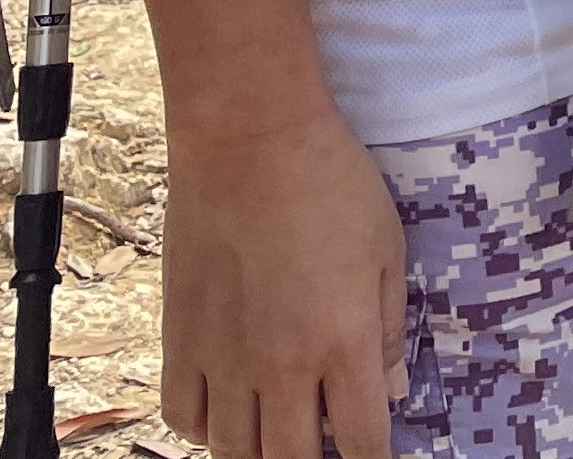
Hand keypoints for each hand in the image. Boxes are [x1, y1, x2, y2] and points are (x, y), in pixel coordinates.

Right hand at [158, 103, 405, 458]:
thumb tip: (393, 392)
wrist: (250, 145)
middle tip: (327, 443)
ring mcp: (224, 360)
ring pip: (235, 452)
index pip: (362, 441)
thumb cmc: (331, 185)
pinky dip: (206, 430)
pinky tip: (229, 412)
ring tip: (281, 434)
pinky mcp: (180, 342)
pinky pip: (184, 417)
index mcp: (343, 345)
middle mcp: (281, 368)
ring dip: (262, 452)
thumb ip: (390, 330)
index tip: (377, 456)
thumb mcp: (387, 250)